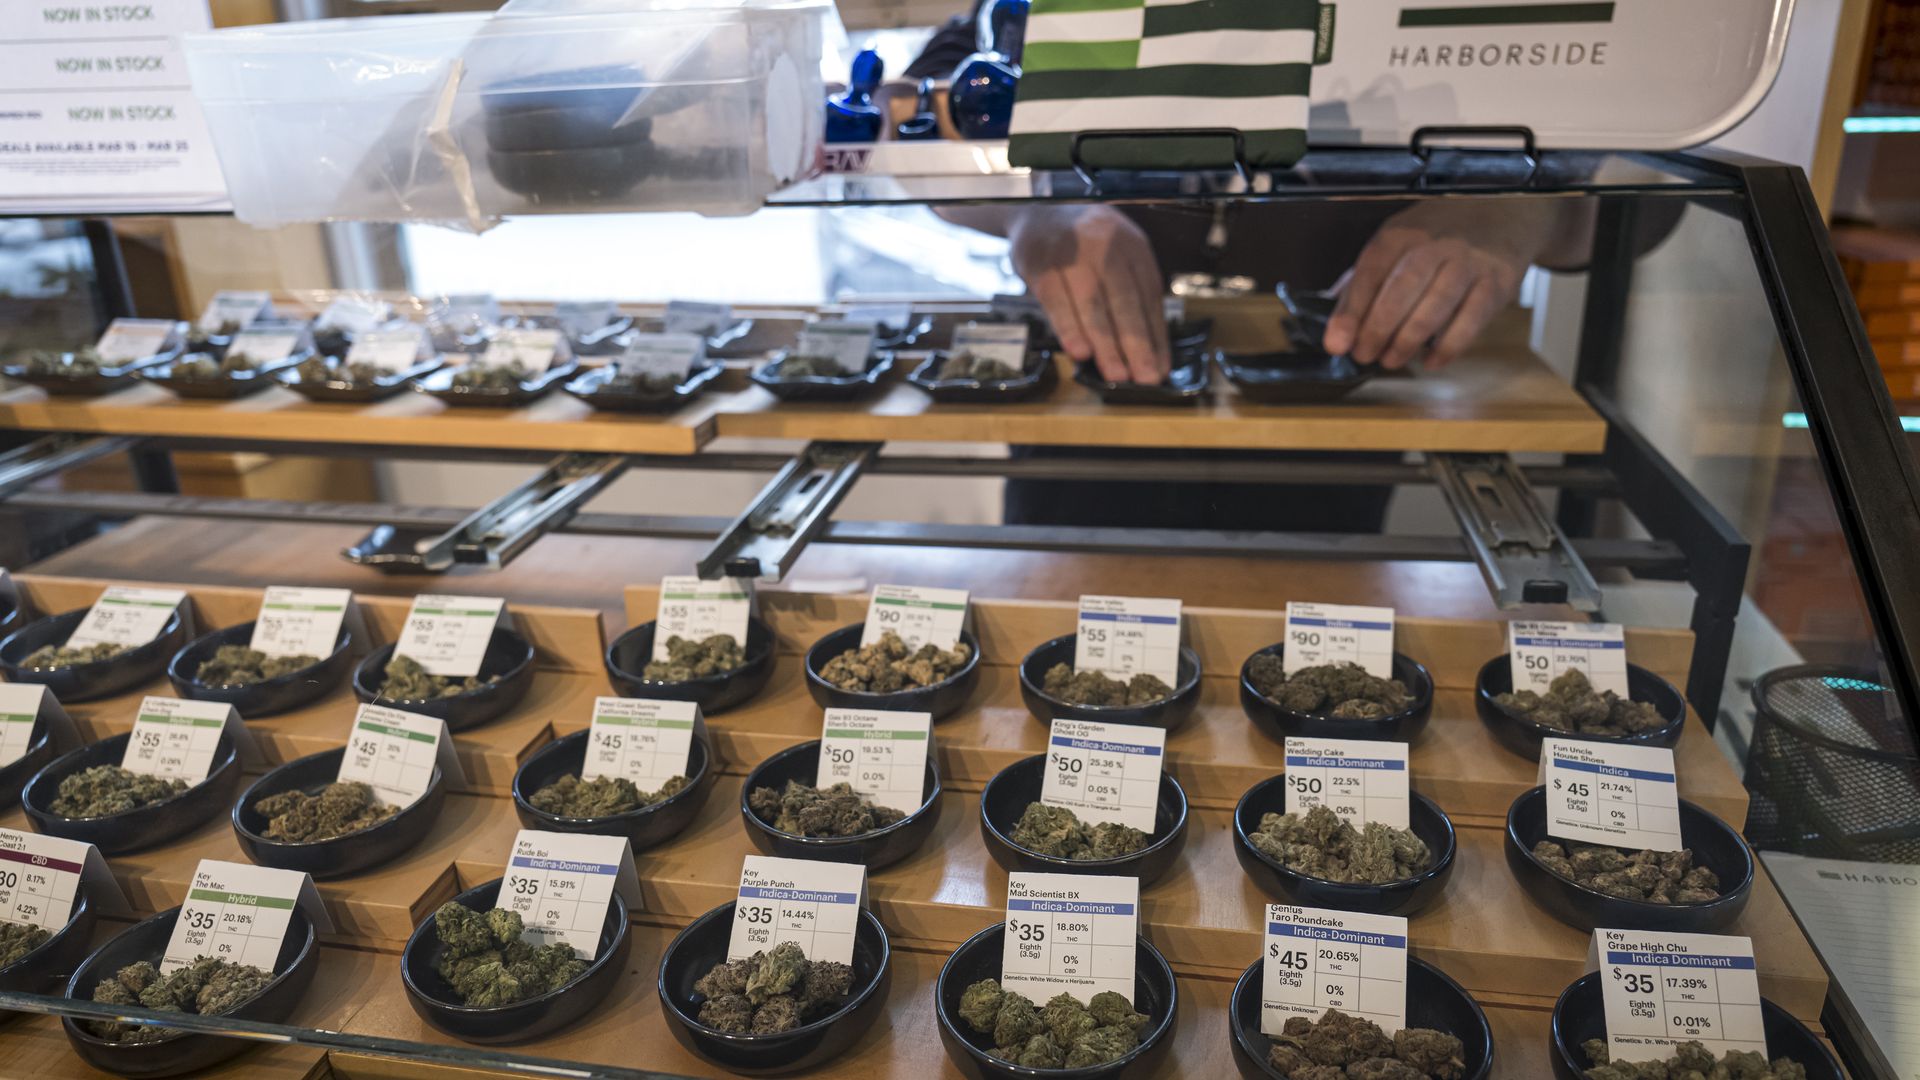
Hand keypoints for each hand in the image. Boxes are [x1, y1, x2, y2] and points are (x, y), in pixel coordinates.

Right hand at [1007, 204, 1168, 382]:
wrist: (1041, 211)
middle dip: (1136, 343)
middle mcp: (1106, 245)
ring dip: (1106, 343)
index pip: (1149, 296)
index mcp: (1133, 246)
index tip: (1160, 369)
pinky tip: (1080, 353)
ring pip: (1092, 303)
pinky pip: (1056, 301)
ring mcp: (1071, 252)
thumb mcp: (1118, 259)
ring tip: (1117, 375)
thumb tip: (1153, 353)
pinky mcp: (1039, 263)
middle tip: (1144, 379)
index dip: (1156, 336)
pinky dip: (1069, 328)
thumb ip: (1134, 299)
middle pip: (1124, 300)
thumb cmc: (1086, 246)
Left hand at [1323, 200, 1555, 369]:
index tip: (1336, 342)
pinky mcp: (1496, 282)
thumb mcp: (1397, 243)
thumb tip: (1335, 324)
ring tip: (1390, 360)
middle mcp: (1436, 243)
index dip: (1351, 310)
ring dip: (1409, 339)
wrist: (1502, 214)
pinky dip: (1449, 346)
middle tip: (1364, 355)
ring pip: (1436, 304)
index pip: (1371, 270)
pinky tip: (1430, 361)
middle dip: (1378, 328)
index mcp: (1403, 233)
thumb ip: (1364, 281)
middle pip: (1403, 287)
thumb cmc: (1438, 238)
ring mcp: (1469, 262)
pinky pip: (1472, 320)